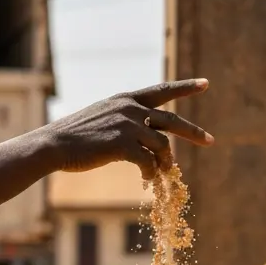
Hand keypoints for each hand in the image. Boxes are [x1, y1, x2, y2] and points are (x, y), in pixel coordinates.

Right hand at [43, 79, 211, 178]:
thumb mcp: (102, 117)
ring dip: (164, 163)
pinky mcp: (122, 145)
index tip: (205, 84)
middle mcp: (130, 109)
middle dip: (193, 132)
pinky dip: (151, 173)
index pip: (162, 90)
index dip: (185, 87)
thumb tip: (145, 135)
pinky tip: (147, 180)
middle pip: (172, 121)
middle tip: (211, 141)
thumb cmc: (74, 136)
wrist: (54, 144)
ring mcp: (127, 126)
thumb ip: (125, 120)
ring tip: (163, 174)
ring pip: (161, 146)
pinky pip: (148, 162)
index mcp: (126, 99)